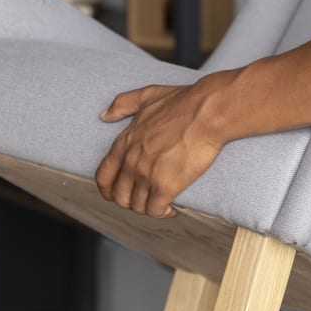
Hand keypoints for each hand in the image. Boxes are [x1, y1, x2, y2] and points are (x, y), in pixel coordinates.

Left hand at [95, 73, 233, 217]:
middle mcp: (131, 161)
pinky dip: (163, 213)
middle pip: (119, 196)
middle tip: (146, 199)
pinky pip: (156, 210)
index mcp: (124, 143)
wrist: (208, 112)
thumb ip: (122, 104)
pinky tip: (172, 208)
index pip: (103, 177)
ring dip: (148, 208)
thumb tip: (104, 115)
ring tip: (161, 203)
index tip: (120, 193)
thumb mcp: (147, 96)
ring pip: (137, 206)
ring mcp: (146, 175)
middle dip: (131, 202)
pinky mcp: (165, 186)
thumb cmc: (183, 103)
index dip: (109, 190)